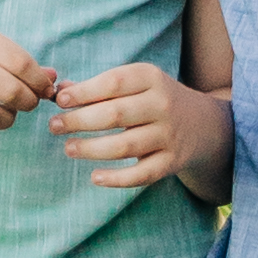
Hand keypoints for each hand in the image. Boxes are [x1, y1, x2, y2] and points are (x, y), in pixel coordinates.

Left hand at [43, 56, 204, 186]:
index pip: (113, 83)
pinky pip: (141, 175)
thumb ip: (97, 86)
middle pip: (115, 115)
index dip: (84, 92)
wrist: (203, 124)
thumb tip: (59, 91)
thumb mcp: (135, 83)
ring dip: (91, 149)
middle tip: (54, 126)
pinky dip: (117, 179)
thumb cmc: (154, 100)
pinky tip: (95, 177)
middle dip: (79, 121)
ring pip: (124, 146)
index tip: (59, 101)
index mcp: (151, 78)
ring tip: (68, 148)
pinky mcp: (172, 162)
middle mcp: (162, 105)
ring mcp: (168, 135)